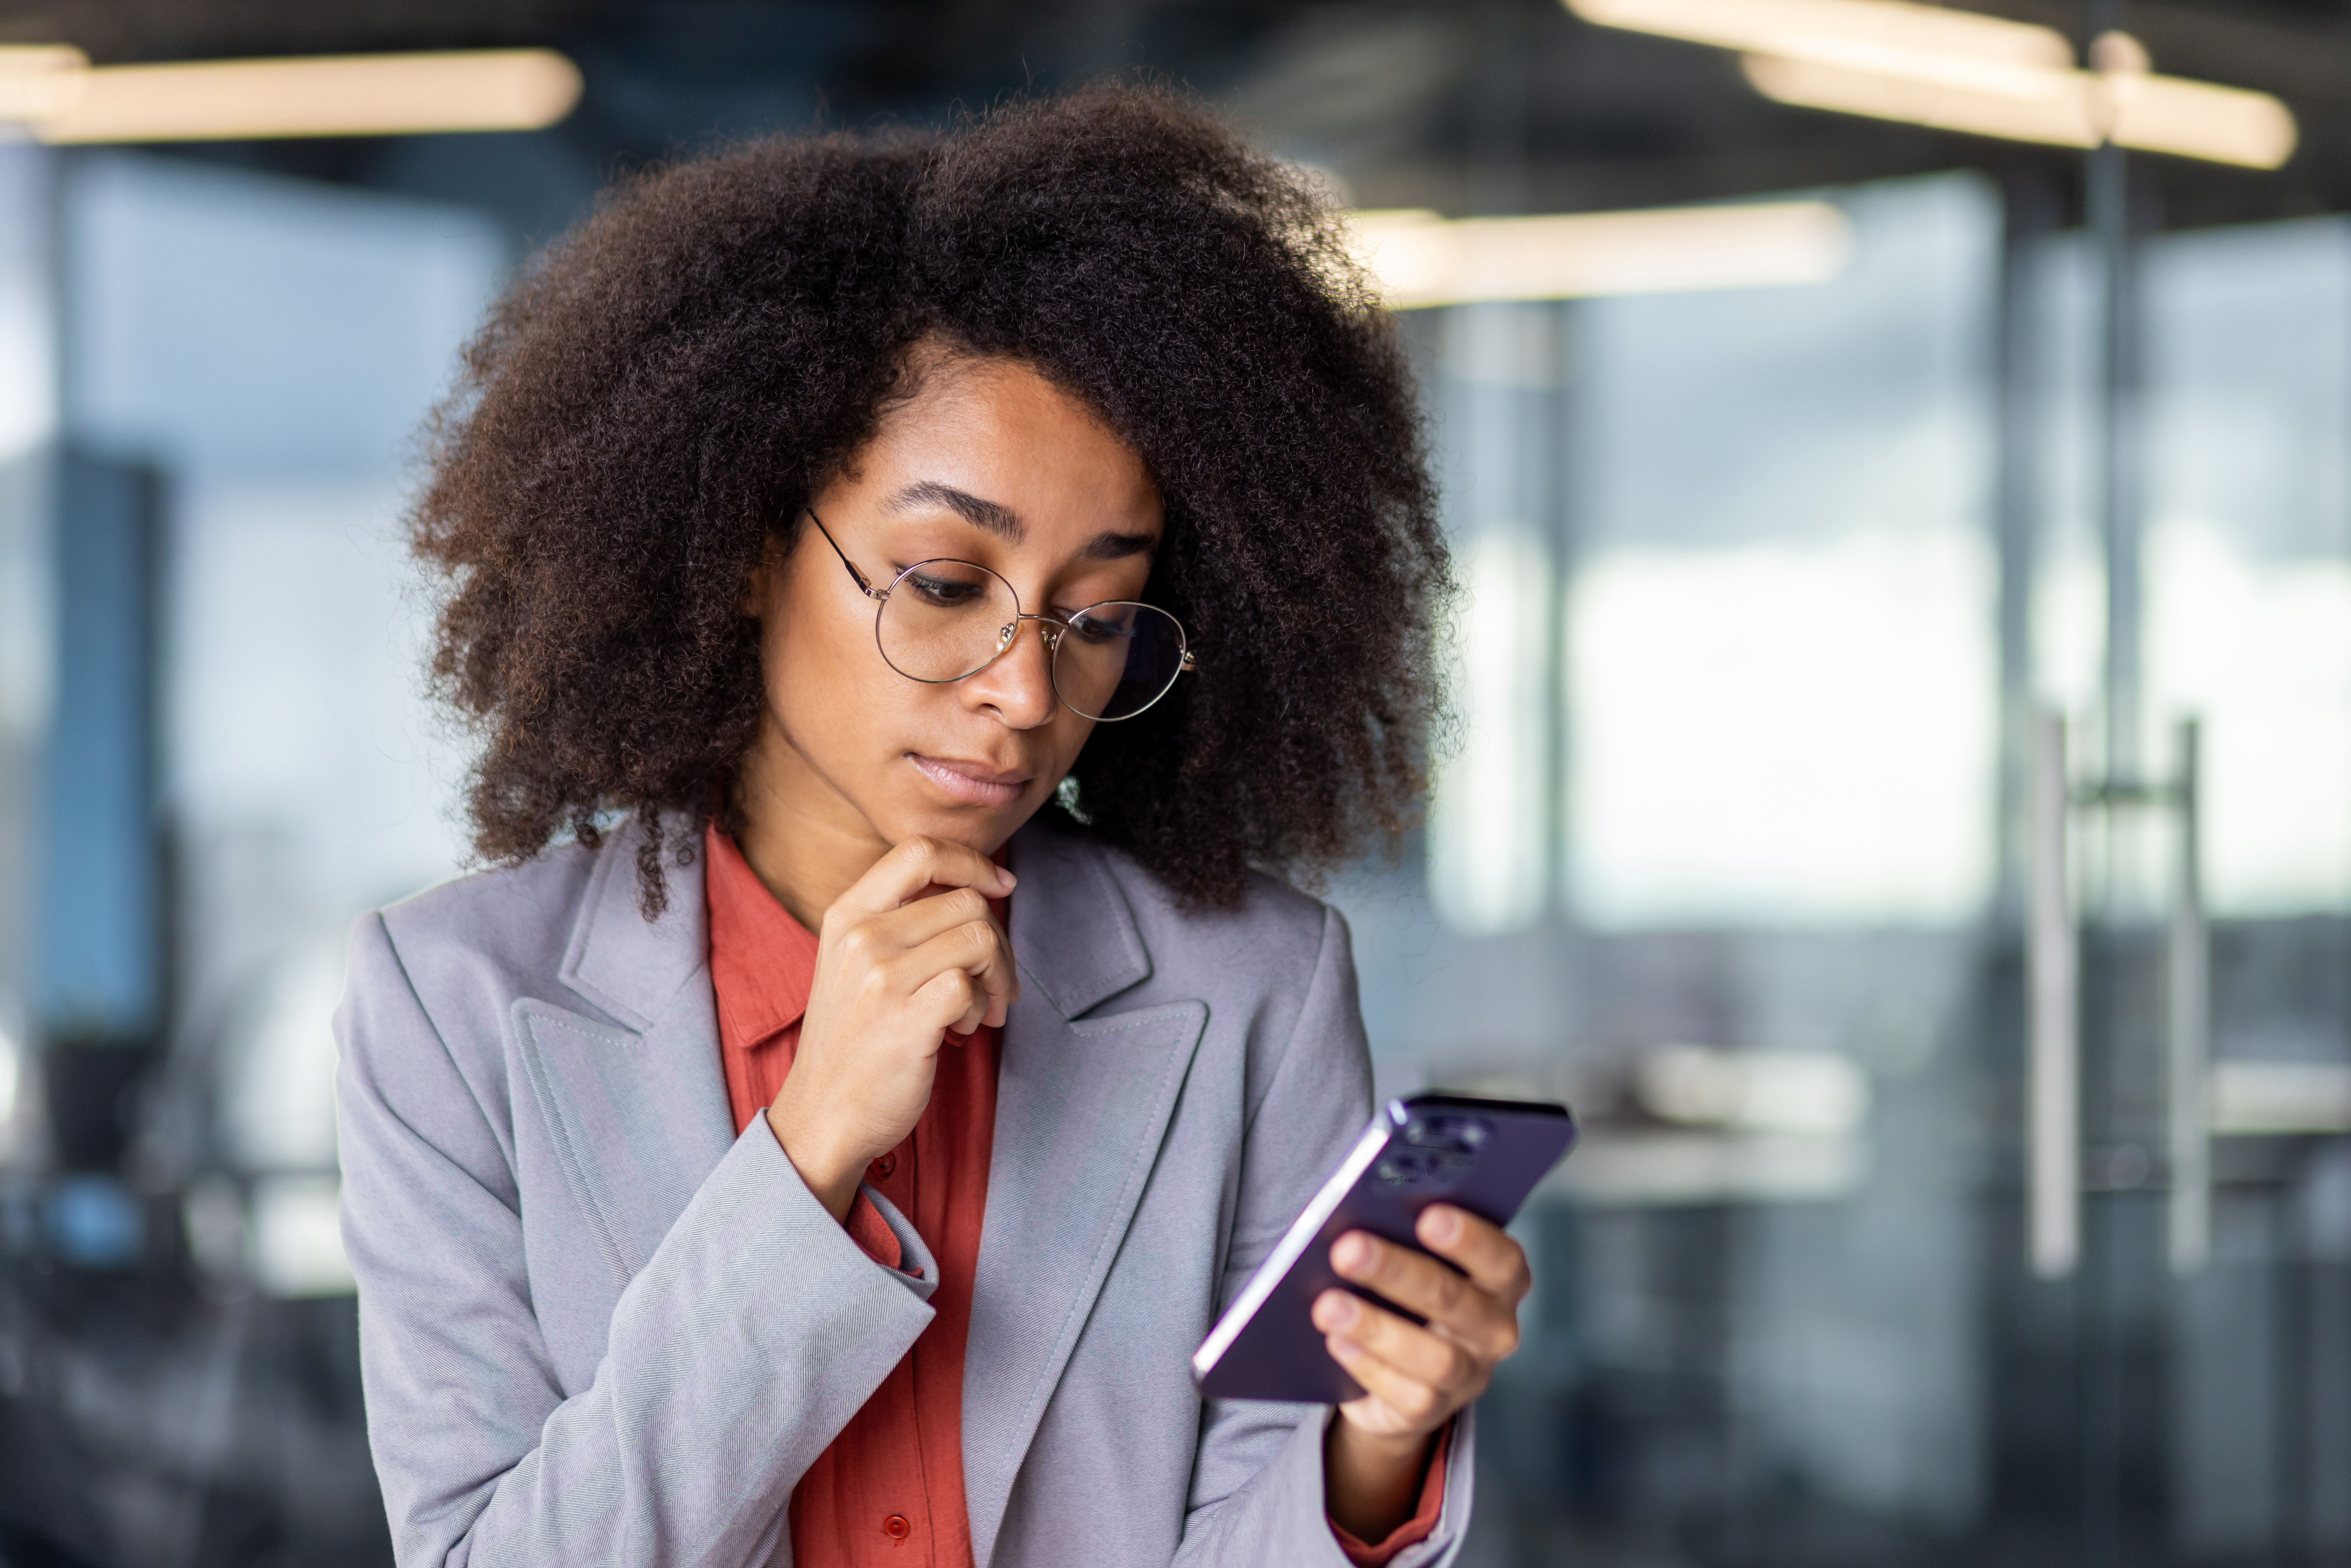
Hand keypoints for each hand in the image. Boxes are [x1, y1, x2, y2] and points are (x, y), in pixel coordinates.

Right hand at [765, 837, 1017, 1219]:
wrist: (824, 1114)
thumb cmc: (852, 1040)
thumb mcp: (855, 963)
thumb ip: (899, 920)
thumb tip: (973, 889)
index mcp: (848, 914)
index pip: (920, 851)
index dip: (971, 861)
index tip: (1000, 885)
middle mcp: (862, 937)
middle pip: (966, 900)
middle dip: (998, 940)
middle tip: (994, 980)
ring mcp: (882, 978)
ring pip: (979, 939)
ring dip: (996, 977)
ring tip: (979, 1009)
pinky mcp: (907, 1019)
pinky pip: (971, 986)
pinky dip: (981, 1007)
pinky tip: (962, 1028)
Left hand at [1316, 1206, 1528, 1539]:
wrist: (1403, 1371)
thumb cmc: (1409, 1293)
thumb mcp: (1416, 1261)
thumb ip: (1403, 1238)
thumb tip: (1360, 1218)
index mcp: (1501, 1281)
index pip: (1501, 1258)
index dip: (1470, 1238)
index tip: (1428, 1216)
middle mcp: (1495, 1329)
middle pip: (1455, 1300)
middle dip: (1397, 1272)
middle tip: (1347, 1249)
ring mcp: (1469, 1375)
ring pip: (1434, 1357)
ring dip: (1376, 1328)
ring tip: (1328, 1306)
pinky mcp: (1434, 1410)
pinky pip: (1407, 1395)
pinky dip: (1368, 1366)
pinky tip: (1336, 1342)